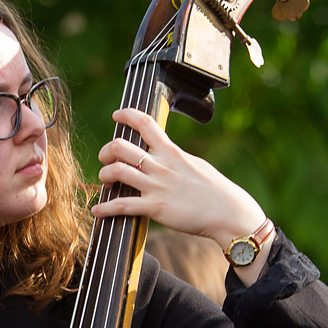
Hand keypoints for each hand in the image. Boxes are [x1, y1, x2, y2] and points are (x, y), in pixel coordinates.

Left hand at [92, 110, 268, 276]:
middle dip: (106, 150)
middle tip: (105, 158)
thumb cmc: (217, 191)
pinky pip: (122, 205)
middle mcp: (161, 166)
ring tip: (104, 180)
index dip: (127, 115)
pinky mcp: (155, 208)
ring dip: (104, 174)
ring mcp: (157, 186)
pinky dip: (105, 208)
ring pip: (117, 171)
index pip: (146, 123)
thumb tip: (166, 153)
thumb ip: (176, 158)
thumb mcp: (195, 165)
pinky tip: (97, 211)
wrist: (229, 213)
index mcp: (172, 152)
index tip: (117, 115)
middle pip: (121, 146)